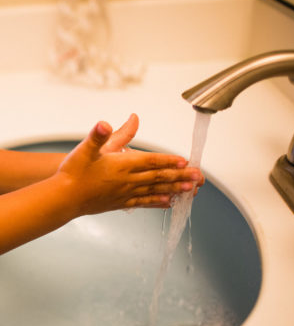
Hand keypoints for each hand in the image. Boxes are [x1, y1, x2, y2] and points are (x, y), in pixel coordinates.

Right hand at [57, 115, 203, 215]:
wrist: (63, 198)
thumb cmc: (73, 172)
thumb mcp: (84, 149)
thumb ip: (98, 136)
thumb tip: (104, 122)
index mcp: (121, 165)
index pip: (150, 161)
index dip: (168, 161)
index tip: (185, 161)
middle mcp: (127, 181)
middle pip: (158, 177)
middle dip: (180, 177)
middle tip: (199, 178)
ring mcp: (126, 194)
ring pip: (155, 190)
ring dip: (175, 190)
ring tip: (192, 191)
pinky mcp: (121, 203)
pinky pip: (144, 203)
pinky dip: (158, 202)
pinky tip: (169, 203)